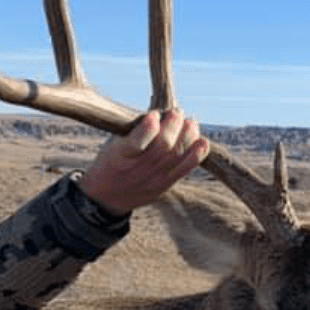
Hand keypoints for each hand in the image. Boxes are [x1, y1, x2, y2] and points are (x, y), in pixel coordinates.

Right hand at [77, 110, 209, 214]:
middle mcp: (137, 169)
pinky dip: (197, 154)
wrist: (107, 197)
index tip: (153, 115)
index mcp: (119, 156)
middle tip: (176, 112)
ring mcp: (153, 179)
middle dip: (174, 124)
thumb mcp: (112, 144)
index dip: (149, 127)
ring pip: (176, 155)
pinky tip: (202, 141)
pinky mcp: (165, 185)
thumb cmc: (111, 162)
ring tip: (189, 122)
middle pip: (163, 146)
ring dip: (187, 135)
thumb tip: (160, 112)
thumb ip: (133, 131)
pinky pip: (185, 169)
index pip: (137, 142)